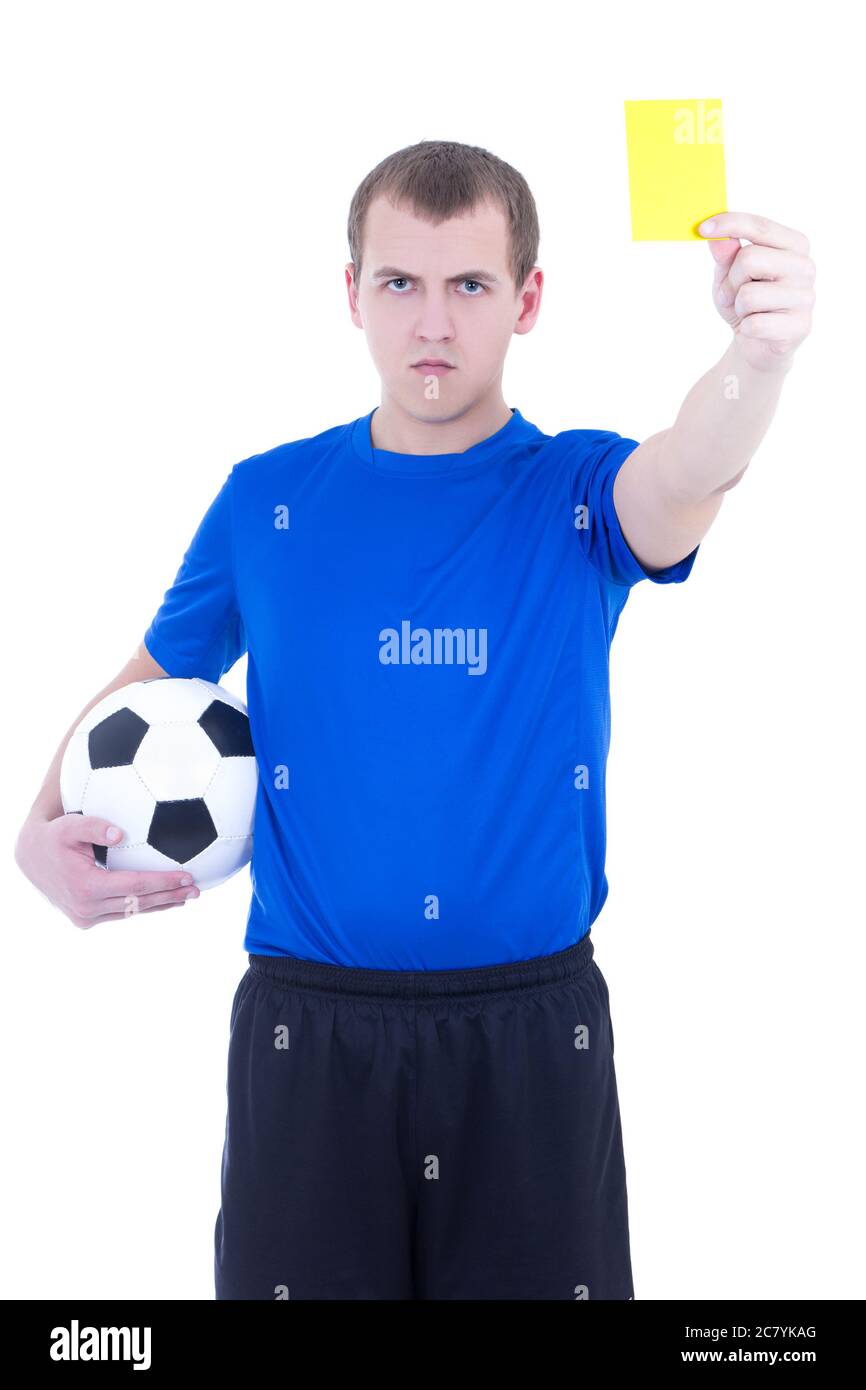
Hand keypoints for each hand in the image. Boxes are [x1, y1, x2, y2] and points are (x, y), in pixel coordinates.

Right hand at [14, 813, 198, 927]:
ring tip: (187, 896)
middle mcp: (86, 908)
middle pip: (138, 902)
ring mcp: (85, 917)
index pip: (135, 885)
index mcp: (86, 886)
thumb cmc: (54, 836)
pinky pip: (121, 913)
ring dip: (160, 904)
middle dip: (170, 896)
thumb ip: (94, 827)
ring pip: (131, 911)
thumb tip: (120, 834)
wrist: (30, 858)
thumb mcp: (69, 825)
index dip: (163, 882)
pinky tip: (164, 900)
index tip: (187, 877)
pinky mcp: (85, 920)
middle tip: (197, 889)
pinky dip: (143, 906)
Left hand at [698, 212, 815, 370]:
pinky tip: (755, 329)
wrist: (757, 345)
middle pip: (750, 259)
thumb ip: (725, 255)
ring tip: (747, 312)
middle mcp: (805, 267)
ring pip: (749, 294)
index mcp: (794, 245)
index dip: (730, 224)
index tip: (702, 229)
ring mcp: (806, 297)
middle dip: (730, 280)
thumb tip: (717, 239)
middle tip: (730, 294)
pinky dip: (745, 328)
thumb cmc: (745, 303)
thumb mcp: (729, 275)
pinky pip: (755, 323)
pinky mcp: (799, 327)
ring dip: (737, 306)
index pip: (761, 226)